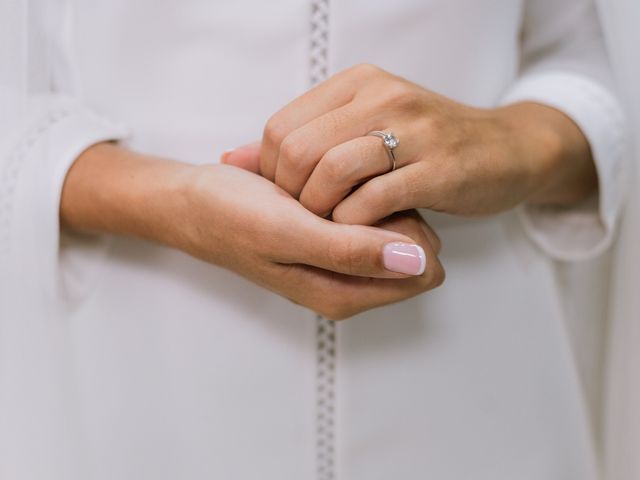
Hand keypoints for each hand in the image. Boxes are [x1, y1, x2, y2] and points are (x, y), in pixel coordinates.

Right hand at [61, 143, 443, 318]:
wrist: (192, 199)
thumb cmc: (230, 216)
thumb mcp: (287, 232)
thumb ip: (351, 252)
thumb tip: (421, 264)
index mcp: (345, 293)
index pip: (421, 266)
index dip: (403, 228)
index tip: (360, 204)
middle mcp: (350, 280)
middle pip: (413, 243)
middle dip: (386, 210)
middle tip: (331, 195)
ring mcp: (343, 256)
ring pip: (392, 219)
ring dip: (368, 195)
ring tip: (317, 188)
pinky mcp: (333, 231)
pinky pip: (368, 205)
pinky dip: (353, 188)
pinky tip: (315, 183)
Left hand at [223, 63, 594, 225]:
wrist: (507, 149)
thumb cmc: (428, 146)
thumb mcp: (364, 130)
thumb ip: (303, 140)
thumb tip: (233, 159)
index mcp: (358, 84)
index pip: (282, 128)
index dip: (273, 174)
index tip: (293, 198)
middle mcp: (382, 96)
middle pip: (300, 151)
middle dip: (292, 197)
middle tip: (309, 218)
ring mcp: (413, 130)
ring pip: (331, 171)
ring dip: (321, 213)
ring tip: (334, 226)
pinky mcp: (439, 168)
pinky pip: (373, 199)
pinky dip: (355, 224)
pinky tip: (362, 231)